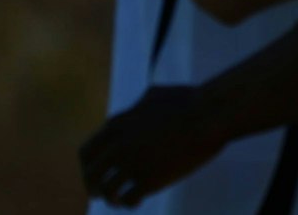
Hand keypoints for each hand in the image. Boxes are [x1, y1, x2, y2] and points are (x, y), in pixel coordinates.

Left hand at [79, 85, 226, 206]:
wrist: (209, 115)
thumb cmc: (190, 101)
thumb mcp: (156, 94)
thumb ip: (138, 105)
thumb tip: (136, 106)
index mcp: (117, 126)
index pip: (87, 152)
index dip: (89, 165)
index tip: (97, 171)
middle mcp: (119, 146)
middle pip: (91, 174)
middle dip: (93, 185)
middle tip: (99, 192)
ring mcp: (133, 164)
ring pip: (107, 190)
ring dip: (111, 197)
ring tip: (118, 201)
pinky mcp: (149, 180)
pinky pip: (129, 199)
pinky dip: (130, 203)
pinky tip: (138, 200)